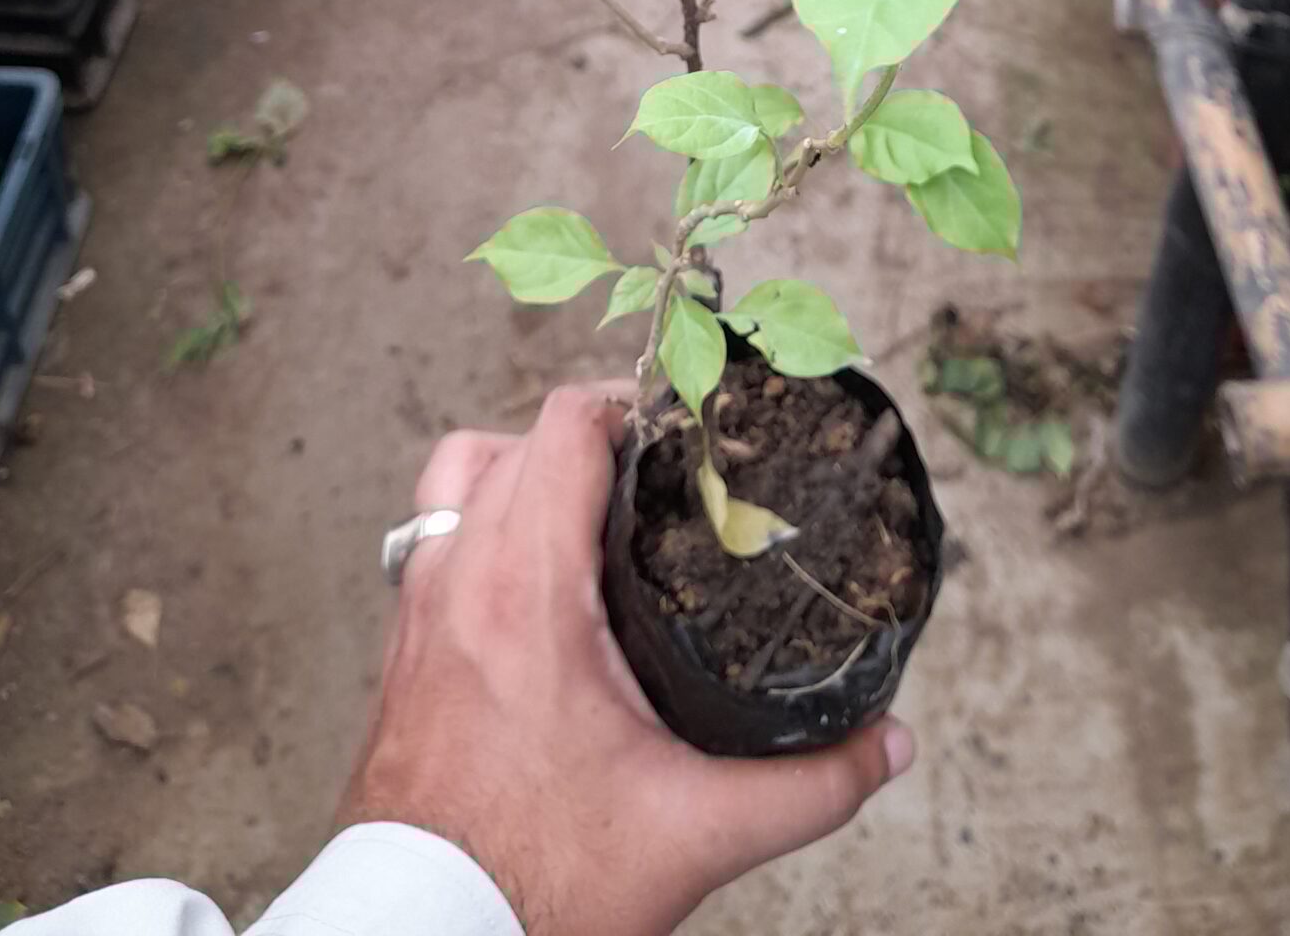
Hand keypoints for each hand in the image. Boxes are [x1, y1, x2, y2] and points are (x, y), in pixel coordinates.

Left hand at [340, 384, 913, 935]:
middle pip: (514, 437)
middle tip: (657, 467)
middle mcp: (460, 581)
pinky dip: (481, 524)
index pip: (565, 427)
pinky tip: (536, 579)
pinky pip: (433, 538)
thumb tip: (888, 743)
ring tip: (589, 506)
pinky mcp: (401, 651)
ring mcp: (419, 612)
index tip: (683, 428)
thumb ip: (808, 784)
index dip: (629, 404)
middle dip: (589, 434)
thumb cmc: (534, 884)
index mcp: (526, 592)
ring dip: (519, 469)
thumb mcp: (696, 831)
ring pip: (457, 478)